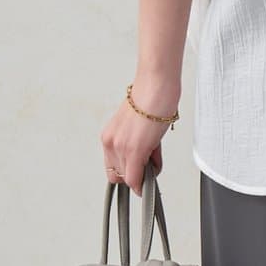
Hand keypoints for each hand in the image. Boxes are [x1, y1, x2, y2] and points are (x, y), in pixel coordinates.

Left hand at [101, 75, 178, 192]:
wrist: (156, 86)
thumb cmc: (151, 99)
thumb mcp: (137, 127)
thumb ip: (136, 146)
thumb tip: (145, 161)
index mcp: (110, 136)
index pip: (112, 168)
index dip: (128, 172)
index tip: (139, 171)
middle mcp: (111, 142)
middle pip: (118, 176)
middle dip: (136, 173)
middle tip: (149, 162)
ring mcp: (121, 147)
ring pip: (129, 179)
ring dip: (144, 173)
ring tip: (155, 155)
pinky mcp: (134, 150)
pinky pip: (136, 178)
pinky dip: (147, 179)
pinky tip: (156, 164)